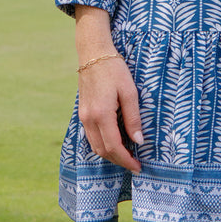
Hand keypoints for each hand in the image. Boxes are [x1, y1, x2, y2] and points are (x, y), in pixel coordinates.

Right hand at [74, 5, 142, 172]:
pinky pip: (91, 136)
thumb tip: (138, 142)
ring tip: (127, 155)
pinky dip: (102, 144)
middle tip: (135, 164)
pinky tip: (114, 142)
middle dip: (119, 161)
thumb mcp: (129, 92)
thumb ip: (133, 118)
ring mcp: (83, 117)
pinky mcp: (82, 113)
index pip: (114, 147)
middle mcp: (89, 119)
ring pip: (95, 146)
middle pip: (103, 151)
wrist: (93, 54)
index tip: (138, 167)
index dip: (126, 160)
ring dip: (110, 154)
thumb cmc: (114, 70)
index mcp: (102, 114)